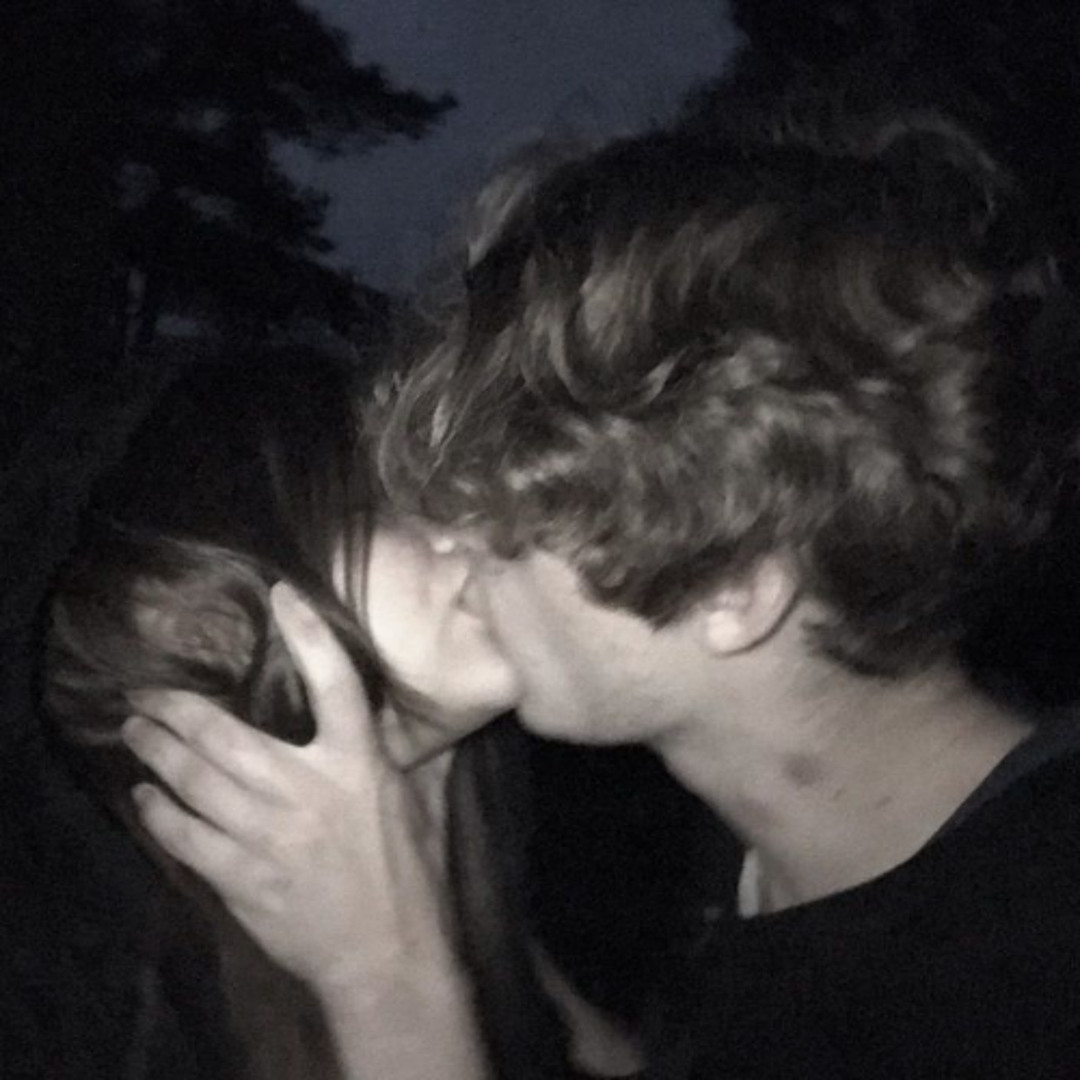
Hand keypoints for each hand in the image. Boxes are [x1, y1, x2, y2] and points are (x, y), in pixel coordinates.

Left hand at [123, 582, 453, 991]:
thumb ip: (394, 752)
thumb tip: (398, 706)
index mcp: (359, 765)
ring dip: (156, 751)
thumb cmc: (407, 872)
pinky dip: (159, 814)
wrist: (387, 953)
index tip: (280, 594)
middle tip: (145, 691)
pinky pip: (186, 836)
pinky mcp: (242, 877)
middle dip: (176, 708)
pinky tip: (145, 797)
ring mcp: (269, 835)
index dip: (307, 633)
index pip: (335, 683)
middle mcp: (308, 791)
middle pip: (226, 735)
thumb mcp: (415, 800)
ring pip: (195, 780)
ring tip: (133, 731)